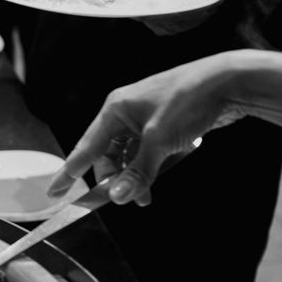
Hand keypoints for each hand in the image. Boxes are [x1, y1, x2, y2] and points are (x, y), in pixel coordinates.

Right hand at [46, 54, 241, 208]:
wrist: (227, 82)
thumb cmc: (189, 100)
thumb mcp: (160, 141)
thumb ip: (139, 171)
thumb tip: (118, 196)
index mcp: (115, 109)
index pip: (85, 147)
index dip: (69, 172)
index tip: (54, 192)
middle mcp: (124, 112)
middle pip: (107, 155)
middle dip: (115, 179)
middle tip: (128, 198)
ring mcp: (144, 118)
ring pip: (128, 155)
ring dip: (134, 175)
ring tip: (147, 195)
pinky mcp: (161, 123)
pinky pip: (145, 151)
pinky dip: (148, 166)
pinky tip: (158, 176)